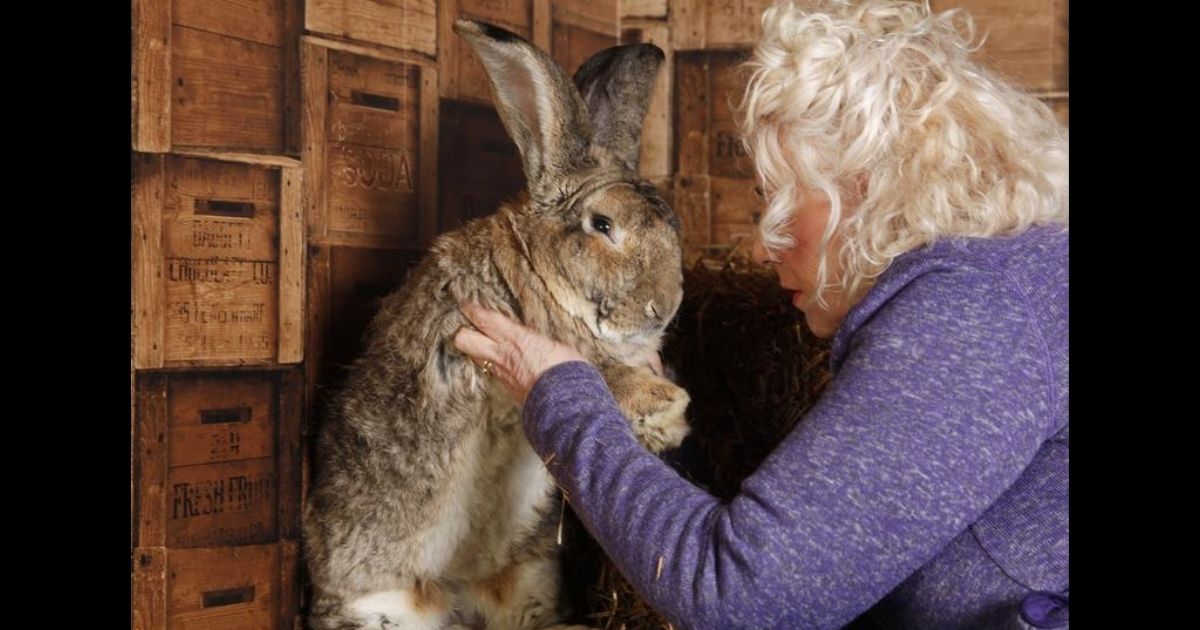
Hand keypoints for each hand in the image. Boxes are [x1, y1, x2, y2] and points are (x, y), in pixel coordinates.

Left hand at [452, 303, 587, 404]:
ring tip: (482, 344)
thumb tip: (533, 338)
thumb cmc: (567, 368)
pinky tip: (501, 363)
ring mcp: (501, 373)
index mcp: (516, 337)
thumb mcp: (553, 343)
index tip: (465, 305)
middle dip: (462, 332)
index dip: (471, 310)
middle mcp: (502, 354)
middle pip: (464, 340)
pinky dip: (492, 365)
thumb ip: (536, 339)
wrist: (566, 400)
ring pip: (474, 357)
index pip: (485, 319)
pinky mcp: (506, 388)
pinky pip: (491, 372)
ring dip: (476, 350)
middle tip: (467, 326)